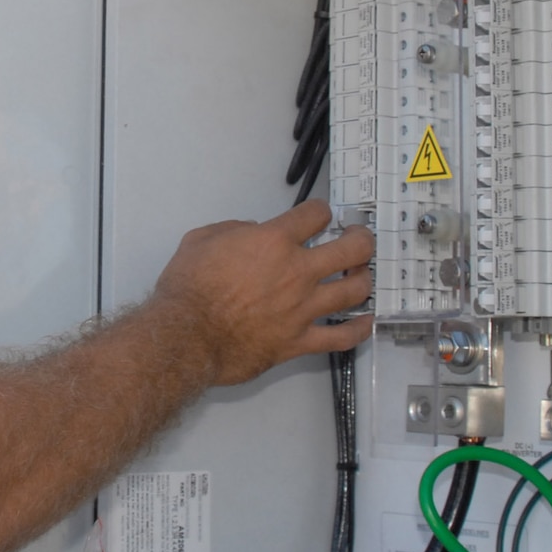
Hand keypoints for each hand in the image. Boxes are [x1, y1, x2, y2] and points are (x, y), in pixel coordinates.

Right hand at [153, 198, 372, 385]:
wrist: (186, 336)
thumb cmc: (188, 287)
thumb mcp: (199, 240)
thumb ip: (231, 229)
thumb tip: (251, 231)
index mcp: (273, 241)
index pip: (314, 215)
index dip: (320, 211)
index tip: (318, 215)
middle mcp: (297, 271)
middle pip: (351, 249)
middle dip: (361, 240)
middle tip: (359, 240)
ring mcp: (303, 308)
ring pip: (354, 290)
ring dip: (363, 279)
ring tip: (361, 275)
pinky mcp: (300, 341)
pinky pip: (341, 337)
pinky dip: (359, 329)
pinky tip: (366, 321)